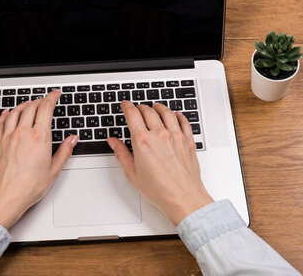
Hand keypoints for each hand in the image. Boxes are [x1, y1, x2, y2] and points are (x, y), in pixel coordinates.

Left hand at [0, 90, 77, 227]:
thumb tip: (72, 140)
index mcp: (39, 138)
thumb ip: (64, 152)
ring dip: (24, 105)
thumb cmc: (27, 188)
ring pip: (15, 112)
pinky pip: (1, 122)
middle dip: (40, 100)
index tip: (55, 94)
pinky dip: (6, 114)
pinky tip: (7, 113)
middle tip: (45, 100)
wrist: (5, 198)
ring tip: (29, 104)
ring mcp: (8, 137)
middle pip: (31, 107)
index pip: (46, 108)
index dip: (52, 97)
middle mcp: (23, 133)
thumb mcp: (54, 171)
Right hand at [107, 102, 212, 225]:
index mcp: (143, 141)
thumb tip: (114, 142)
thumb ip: (121, 154)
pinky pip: (184, 121)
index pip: (133, 114)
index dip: (127, 106)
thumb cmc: (160, 190)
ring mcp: (175, 136)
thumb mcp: (132, 174)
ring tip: (155, 106)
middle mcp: (160, 135)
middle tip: (137, 108)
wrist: (183, 198)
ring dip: (159, 107)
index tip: (125, 105)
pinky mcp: (188, 141)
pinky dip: (178, 115)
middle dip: (141, 107)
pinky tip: (176, 115)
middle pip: (148, 111)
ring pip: (167, 112)